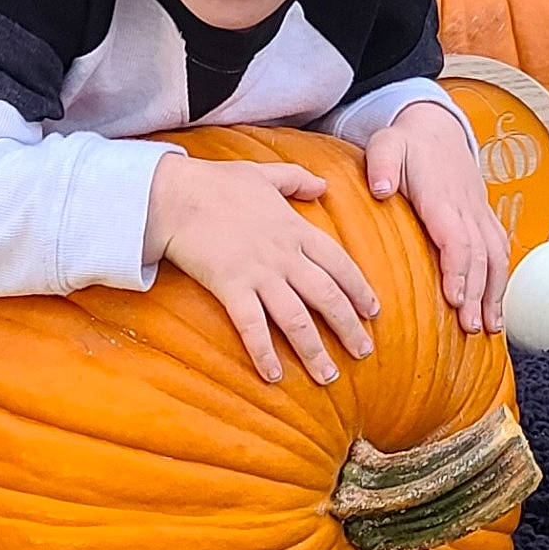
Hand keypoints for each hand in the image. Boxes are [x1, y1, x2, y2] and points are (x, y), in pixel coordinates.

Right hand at [143, 154, 378, 384]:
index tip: (373, 311)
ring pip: (297, 319)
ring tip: (328, 376)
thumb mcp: (264, 173)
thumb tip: (322, 185)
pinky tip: (274, 376)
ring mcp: (259, 273)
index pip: (340, 263)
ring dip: (315, 351)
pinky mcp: (231, 287)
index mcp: (296, 229)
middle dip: (349, 327)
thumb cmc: (215, 182)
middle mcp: (285, 255)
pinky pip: (253, 327)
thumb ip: (296, 180)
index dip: (359, 290)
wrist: (176, 195)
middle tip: (364, 352)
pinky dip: (265, 353)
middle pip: (327, 297)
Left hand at [364, 101, 509, 333]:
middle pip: (479, 256)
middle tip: (469, 327)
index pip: (456, 238)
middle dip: (477, 293)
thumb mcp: (386, 144)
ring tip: (489, 328)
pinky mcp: (485, 220)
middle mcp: (467, 209)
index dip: (458, 269)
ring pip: (496, 257)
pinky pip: (501, 252)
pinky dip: (502, 282)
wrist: (437, 128)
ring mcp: (480, 215)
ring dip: (495, 294)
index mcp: (442, 198)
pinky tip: (496, 309)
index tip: (453, 298)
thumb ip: (381, 164)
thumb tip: (381, 189)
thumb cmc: (406, 142)